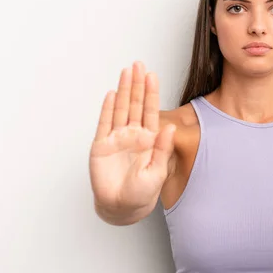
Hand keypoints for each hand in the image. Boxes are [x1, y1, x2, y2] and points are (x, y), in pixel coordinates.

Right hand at [89, 62, 175, 209]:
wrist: (122, 207)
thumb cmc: (142, 193)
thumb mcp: (157, 171)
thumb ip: (162, 149)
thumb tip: (170, 127)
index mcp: (149, 140)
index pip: (150, 111)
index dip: (151, 93)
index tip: (152, 76)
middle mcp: (134, 135)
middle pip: (135, 104)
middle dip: (137, 84)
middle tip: (138, 65)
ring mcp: (117, 139)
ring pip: (120, 109)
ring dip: (123, 90)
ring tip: (126, 72)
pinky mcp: (102, 146)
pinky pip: (104, 123)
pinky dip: (107, 109)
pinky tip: (111, 94)